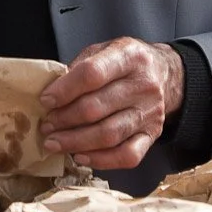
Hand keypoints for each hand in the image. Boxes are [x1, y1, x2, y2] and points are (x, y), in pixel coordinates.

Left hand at [38, 37, 184, 169]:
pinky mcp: (153, 134)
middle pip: (97, 108)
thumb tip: (52, 93)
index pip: (92, 74)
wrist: (165, 73)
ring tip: (54, 142)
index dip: (64, 90)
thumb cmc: (124, 63)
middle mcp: (143, 84)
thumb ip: (79, 67)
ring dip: (75, 142)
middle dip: (64, 119)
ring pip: (108, 135)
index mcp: (129, 56)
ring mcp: (150, 112)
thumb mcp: (103, 50)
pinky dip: (101, 160)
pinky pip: (127, 155)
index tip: (45, 100)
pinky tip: (80, 156)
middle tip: (46, 125)